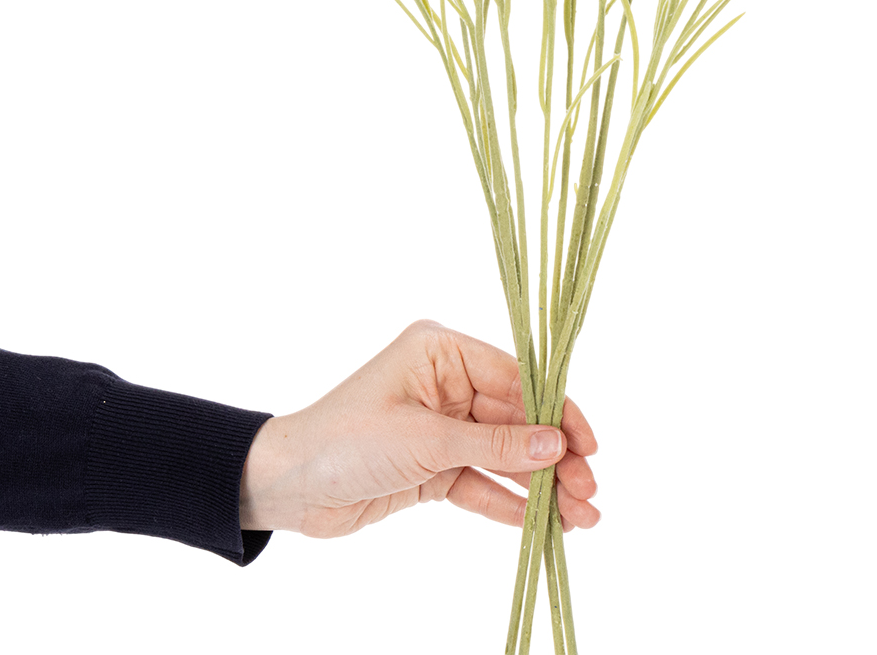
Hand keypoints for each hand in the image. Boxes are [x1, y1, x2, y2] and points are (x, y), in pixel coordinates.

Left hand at [239, 319, 599, 537]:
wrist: (286, 487)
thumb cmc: (346, 441)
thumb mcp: (426, 441)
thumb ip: (495, 447)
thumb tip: (557, 446)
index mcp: (442, 352)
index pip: (517, 378)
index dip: (557, 412)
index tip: (590, 445)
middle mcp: (446, 383)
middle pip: (517, 420)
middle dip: (554, 458)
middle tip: (590, 492)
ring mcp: (441, 426)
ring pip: (504, 455)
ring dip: (539, 486)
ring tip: (581, 517)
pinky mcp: (433, 466)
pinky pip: (481, 482)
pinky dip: (508, 502)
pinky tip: (542, 524)